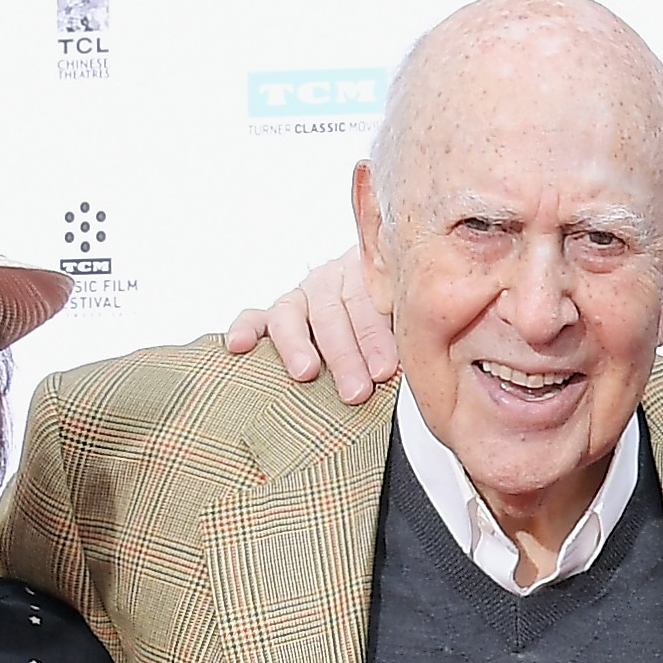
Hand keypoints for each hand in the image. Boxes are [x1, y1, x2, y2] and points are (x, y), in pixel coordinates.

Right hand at [221, 250, 396, 391]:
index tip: (384, 369)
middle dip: (344, 354)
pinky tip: (239, 345)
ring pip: (292, 314)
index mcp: (367, 274)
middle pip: (333, 313)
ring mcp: (302, 296)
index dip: (375, 336)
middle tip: (355, 389)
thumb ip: (408, 331)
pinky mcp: (277, 313)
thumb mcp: (405, 314)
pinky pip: (255, 316)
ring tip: (305, 372)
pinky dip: (245, 329)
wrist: (373, 282)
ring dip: (298, 345)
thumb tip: (423, 365)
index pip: (368, 303)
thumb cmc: (391, 309)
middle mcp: (331, 281)